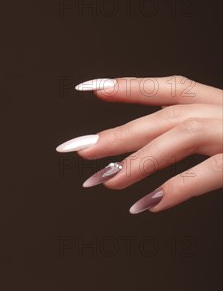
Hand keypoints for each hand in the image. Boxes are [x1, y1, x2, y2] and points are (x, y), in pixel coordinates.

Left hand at [56, 76, 222, 213]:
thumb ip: (193, 126)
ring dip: (139, 160)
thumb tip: (151, 137)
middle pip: (162, 118)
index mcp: (214, 102)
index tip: (92, 88)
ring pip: (177, 139)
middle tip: (82, 149)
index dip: (130, 87)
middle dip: (120, 133)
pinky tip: (148, 203)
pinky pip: (206, 173)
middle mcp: (219, 111)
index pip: (168, 88)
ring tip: (107, 180)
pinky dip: (177, 187)